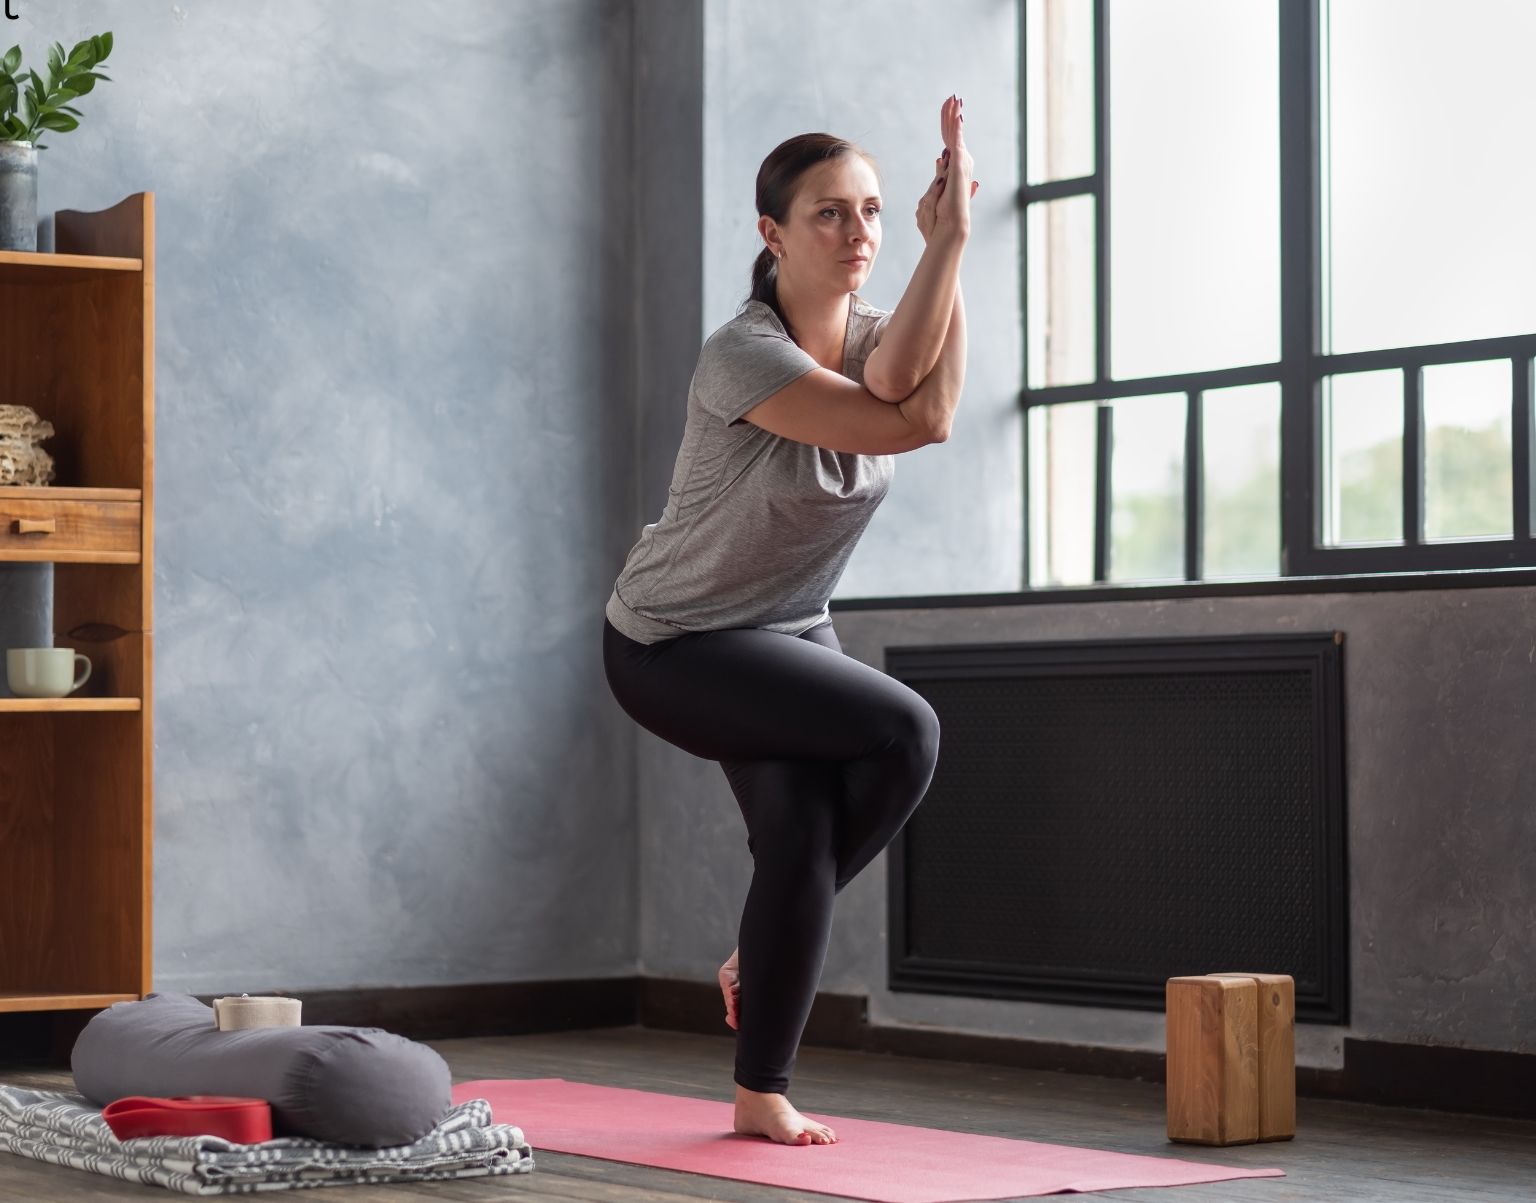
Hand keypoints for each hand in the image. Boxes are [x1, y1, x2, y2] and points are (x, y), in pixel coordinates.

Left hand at [915, 94, 976, 245]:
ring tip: (954, 99)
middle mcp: (958, 167)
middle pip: (952, 136)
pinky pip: (957, 141)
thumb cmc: (937, 222)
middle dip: (951, 117)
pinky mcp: (959, 166)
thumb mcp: (931, 196)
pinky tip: (956, 111)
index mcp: (950, 173)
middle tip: (951, 98)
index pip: (947, 145)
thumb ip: (937, 176)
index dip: (946, 128)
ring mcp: (959, 166)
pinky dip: (956, 126)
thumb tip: (940, 158)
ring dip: (955, 116)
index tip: (946, 111)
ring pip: (956, 135)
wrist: (946, 232)